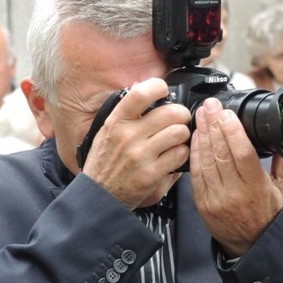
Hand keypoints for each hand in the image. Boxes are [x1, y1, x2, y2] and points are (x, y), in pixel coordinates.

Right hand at [82, 77, 191, 209]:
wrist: (99, 196)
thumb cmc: (104, 163)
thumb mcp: (106, 132)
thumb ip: (124, 113)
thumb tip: (145, 90)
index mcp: (116, 122)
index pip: (140, 93)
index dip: (158, 87)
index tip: (164, 90)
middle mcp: (128, 136)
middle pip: (171, 112)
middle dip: (181, 114)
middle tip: (179, 120)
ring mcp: (141, 155)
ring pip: (179, 132)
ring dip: (183, 134)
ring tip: (177, 139)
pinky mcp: (152, 174)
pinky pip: (180, 155)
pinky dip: (182, 153)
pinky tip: (174, 155)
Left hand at [189, 98, 282, 256]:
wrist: (251, 246)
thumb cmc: (267, 215)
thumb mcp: (282, 189)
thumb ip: (282, 162)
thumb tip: (282, 137)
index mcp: (257, 189)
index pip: (243, 154)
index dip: (233, 132)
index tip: (227, 113)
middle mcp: (235, 194)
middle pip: (221, 153)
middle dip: (214, 125)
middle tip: (210, 106)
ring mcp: (216, 199)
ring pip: (206, 161)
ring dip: (203, 134)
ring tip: (202, 115)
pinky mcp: (202, 203)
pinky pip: (196, 174)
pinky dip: (195, 153)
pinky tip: (196, 137)